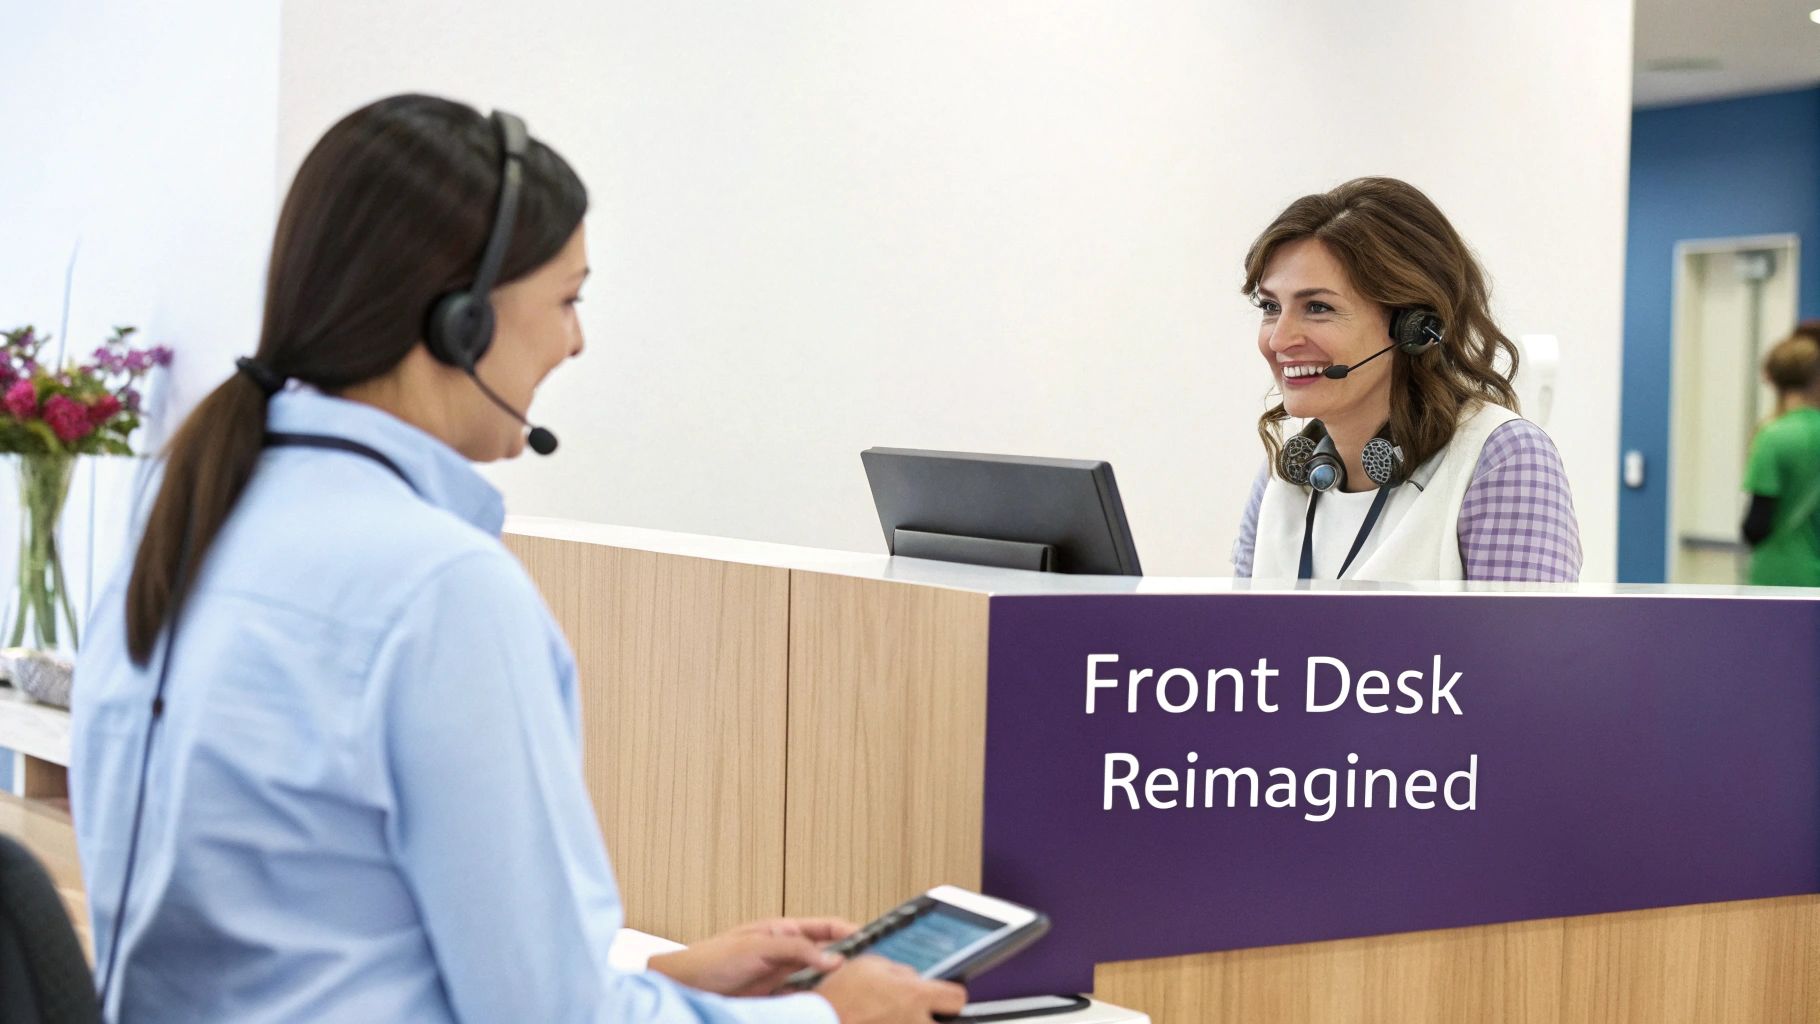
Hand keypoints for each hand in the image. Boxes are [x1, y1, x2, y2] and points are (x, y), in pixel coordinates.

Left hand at [649, 917, 856, 996]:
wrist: (684, 987)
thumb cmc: (711, 958)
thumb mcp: (757, 946)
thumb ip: (795, 949)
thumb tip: (834, 957)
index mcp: (783, 930)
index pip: (826, 927)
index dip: (851, 931)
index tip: (875, 939)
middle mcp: (785, 953)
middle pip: (827, 955)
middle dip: (849, 961)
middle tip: (873, 971)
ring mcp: (780, 977)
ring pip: (818, 980)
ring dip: (834, 986)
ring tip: (856, 992)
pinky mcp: (774, 1000)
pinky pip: (803, 1000)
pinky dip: (817, 1004)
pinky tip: (828, 1008)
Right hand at [816, 956, 967, 1023]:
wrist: (817, 1023)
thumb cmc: (837, 997)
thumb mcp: (867, 965)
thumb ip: (898, 971)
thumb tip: (912, 978)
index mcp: (914, 996)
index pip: (957, 999)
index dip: (952, 996)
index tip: (945, 997)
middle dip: (936, 1021)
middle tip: (922, 1014)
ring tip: (892, 1019)